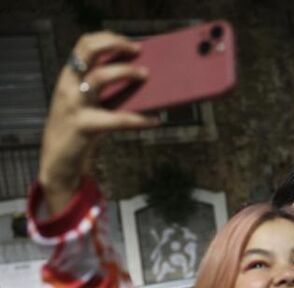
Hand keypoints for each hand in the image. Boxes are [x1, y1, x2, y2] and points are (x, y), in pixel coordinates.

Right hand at [39, 32, 158, 210]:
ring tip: (146, 75)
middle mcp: (69, 86)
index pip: (84, 45)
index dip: (108, 39)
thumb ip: (108, 92)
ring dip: (126, 72)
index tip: (131, 43)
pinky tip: (155, 121)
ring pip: (100, 76)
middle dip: (114, 45)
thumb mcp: (91, 106)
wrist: (58, 162)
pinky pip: (117, 119)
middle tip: (138, 51)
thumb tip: (141, 79)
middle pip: (88, 51)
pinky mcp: (84, 126)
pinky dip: (139, 119)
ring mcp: (75, 104)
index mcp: (70, 78)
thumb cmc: (80, 131)